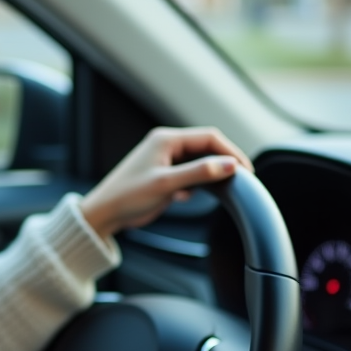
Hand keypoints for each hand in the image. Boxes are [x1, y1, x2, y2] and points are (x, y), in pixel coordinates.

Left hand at [79, 127, 252, 238]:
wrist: (104, 213)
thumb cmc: (128, 196)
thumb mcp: (167, 184)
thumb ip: (199, 173)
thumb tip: (229, 165)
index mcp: (166, 139)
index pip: (209, 137)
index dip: (231, 152)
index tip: (246, 170)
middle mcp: (166, 145)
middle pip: (206, 147)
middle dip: (223, 163)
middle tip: (240, 180)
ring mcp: (165, 160)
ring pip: (198, 162)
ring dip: (209, 174)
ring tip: (217, 190)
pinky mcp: (164, 174)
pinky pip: (189, 174)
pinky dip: (195, 184)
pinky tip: (187, 197)